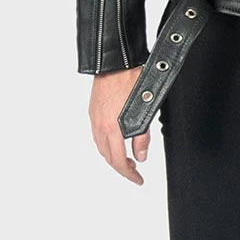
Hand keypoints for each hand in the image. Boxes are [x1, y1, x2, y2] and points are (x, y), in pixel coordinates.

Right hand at [90, 66, 150, 183]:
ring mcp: (94, 117)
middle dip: (120, 167)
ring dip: (112, 156)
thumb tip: (140, 155)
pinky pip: (97, 135)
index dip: (129, 174)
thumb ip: (142, 135)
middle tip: (134, 171)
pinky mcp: (93, 110)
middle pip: (107, 156)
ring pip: (101, 146)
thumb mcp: (146, 109)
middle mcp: (99, 125)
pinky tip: (115, 141)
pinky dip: (106, 144)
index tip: (138, 180)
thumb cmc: (132, 78)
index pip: (118, 161)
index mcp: (112, 127)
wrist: (115, 59)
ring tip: (126, 158)